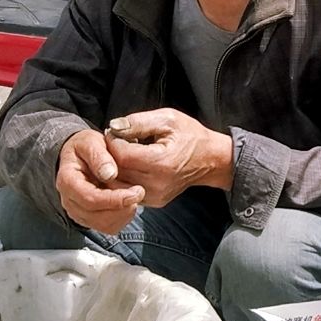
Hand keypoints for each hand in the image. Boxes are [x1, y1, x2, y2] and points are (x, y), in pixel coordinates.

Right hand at [56, 128, 144, 235]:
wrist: (81, 155)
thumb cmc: (86, 147)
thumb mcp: (91, 142)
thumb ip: (98, 155)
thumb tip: (109, 174)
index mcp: (67, 181)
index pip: (90, 199)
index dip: (115, 199)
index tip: (136, 192)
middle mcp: (69, 201)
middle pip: (98, 216)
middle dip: (123, 207)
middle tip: (140, 191)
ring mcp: (79, 213)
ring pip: (105, 225)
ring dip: (125, 213)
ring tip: (133, 195)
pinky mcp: (90, 219)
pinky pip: (110, 227)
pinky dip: (123, 217)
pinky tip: (128, 202)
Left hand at [103, 109, 234, 207]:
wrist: (210, 160)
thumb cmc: (191, 136)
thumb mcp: (167, 119)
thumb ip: (139, 122)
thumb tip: (114, 126)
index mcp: (161, 162)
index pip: (122, 155)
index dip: (112, 141)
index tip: (115, 132)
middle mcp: (157, 184)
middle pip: (116, 172)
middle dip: (110, 155)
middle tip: (115, 141)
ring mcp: (155, 196)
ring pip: (118, 184)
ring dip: (113, 168)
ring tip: (122, 153)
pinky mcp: (153, 202)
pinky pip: (126, 191)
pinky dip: (122, 178)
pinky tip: (129, 165)